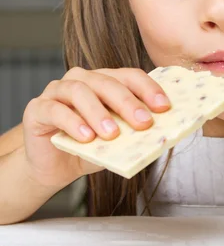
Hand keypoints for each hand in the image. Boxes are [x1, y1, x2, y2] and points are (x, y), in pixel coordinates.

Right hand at [22, 67, 170, 187]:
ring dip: (98, 112)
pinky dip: (73, 123)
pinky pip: (55, 110)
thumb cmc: (88, 150)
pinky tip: (86, 138)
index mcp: (105, 81)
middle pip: (107, 82)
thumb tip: (160, 135)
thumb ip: (133, 134)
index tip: (164, 107)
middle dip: (127, 102)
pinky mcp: (37, 108)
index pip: (130, 76)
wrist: (54, 168)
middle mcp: (81, 80)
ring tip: (111, 134)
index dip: (148, 89)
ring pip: (80, 91)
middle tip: (143, 122)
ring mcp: (57, 90)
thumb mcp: (116, 142)